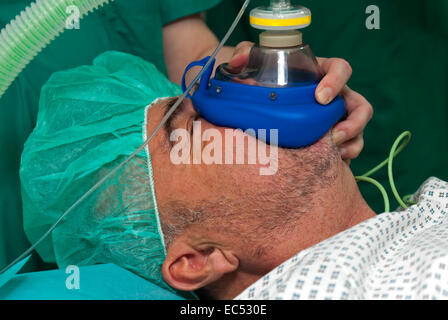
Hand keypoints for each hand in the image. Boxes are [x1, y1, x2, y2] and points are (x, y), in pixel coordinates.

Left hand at [229, 42, 373, 161]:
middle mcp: (334, 95)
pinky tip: (333, 163)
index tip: (321, 97)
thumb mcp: (255, 64)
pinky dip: (346, 155)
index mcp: (320, 72)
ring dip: (352, 141)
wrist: (263, 100)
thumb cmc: (263, 79)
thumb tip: (239, 60)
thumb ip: (245, 54)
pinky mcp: (333, 134)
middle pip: (360, 104)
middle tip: (335, 135)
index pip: (340, 68)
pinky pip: (349, 145)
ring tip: (336, 153)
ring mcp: (336, 116)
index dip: (336, 80)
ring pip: (358, 127)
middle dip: (354, 121)